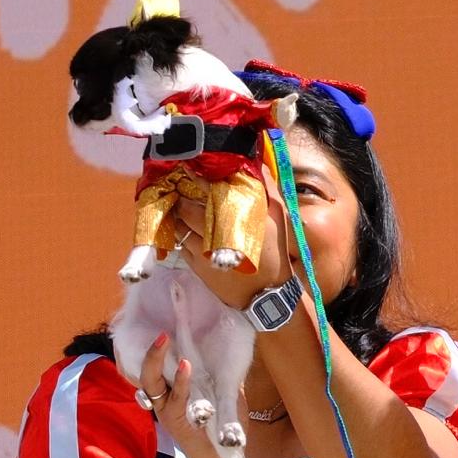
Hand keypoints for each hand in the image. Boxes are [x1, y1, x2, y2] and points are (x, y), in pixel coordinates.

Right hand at [134, 333, 221, 457]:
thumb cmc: (223, 429)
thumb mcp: (225, 396)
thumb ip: (223, 377)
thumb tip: (230, 351)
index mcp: (172, 393)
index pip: (156, 368)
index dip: (155, 349)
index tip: (162, 325)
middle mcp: (164, 401)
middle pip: (146, 372)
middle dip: (150, 351)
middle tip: (159, 331)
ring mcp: (167, 411)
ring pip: (152, 382)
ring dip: (156, 359)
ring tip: (164, 339)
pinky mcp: (176, 422)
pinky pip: (175, 399)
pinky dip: (180, 381)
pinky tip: (186, 365)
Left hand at [172, 173, 292, 309]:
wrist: (267, 293)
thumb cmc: (274, 252)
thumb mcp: (278, 217)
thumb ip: (267, 188)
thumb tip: (256, 163)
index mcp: (238, 217)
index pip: (209, 191)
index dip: (196, 177)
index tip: (189, 167)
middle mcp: (217, 233)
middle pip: (187, 208)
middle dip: (182, 195)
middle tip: (180, 185)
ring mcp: (203, 251)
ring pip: (180, 226)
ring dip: (179, 214)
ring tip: (181, 205)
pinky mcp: (197, 266)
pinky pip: (181, 244)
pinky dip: (181, 233)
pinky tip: (186, 228)